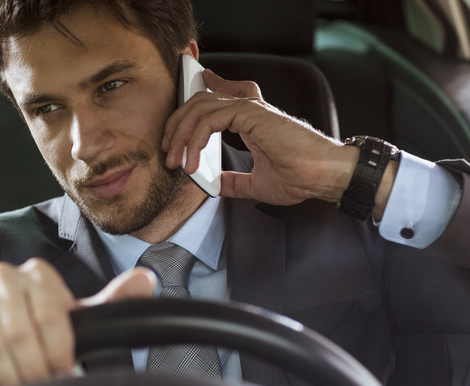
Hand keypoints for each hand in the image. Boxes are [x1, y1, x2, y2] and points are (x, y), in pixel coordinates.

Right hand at [0, 258, 156, 385]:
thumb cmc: (42, 333)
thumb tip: (147, 280)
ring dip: (9, 375)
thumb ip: (112, 302)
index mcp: (37, 274)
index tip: (63, 373)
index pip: (50, 313)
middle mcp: (2, 276)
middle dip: (33, 368)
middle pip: (19, 330)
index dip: (58, 350)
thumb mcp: (79, 320)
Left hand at [162, 68, 359, 205]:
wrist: (324, 177)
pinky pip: (210, 119)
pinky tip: (193, 162)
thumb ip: (235, 181)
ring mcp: (252, 110)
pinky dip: (195, 140)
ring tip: (176, 161)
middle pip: (202, 101)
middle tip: (169, 150)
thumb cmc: (301, 178)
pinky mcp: (252, 115)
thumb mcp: (257, 184)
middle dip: (178, 123)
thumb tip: (216, 186)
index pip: (222, 97)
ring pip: (201, 107)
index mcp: (254, 121)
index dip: (204, 92)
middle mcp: (251, 110)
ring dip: (181, 134)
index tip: (185, 102)